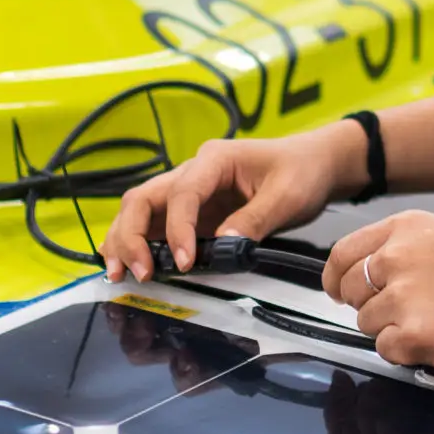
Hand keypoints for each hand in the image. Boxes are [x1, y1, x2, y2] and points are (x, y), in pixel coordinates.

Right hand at [101, 126, 359, 280]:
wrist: (314, 164)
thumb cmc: (301, 172)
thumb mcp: (288, 196)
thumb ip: (255, 219)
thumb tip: (224, 245)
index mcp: (215, 159)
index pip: (182, 194)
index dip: (177, 230)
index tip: (185, 262)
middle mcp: (192, 171)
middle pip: (142, 198)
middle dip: (131, 235)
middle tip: (138, 272)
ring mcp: (188, 192)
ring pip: (139, 211)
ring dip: (124, 241)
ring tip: (119, 274)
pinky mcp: (192, 212)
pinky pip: (155, 225)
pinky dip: (138, 244)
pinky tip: (129, 265)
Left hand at [322, 211, 433, 371]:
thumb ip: (403, 253)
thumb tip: (366, 277)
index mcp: (405, 228)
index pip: (342, 254)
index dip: (337, 278)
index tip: (339, 291)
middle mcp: (397, 256)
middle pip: (350, 291)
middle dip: (369, 306)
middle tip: (406, 313)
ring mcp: (403, 295)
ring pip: (366, 323)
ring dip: (393, 331)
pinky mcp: (413, 333)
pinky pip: (386, 351)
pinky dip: (408, 353)